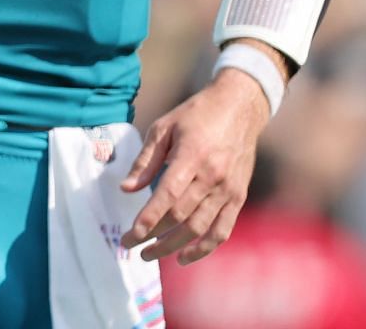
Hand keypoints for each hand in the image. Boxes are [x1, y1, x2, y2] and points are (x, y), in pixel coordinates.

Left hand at [120, 68, 269, 263]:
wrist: (239, 109)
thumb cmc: (195, 115)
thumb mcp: (163, 128)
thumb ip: (145, 160)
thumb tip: (126, 189)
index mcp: (191, 157)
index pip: (167, 196)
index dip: (148, 219)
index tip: (130, 236)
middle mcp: (212, 177)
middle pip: (181, 217)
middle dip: (154, 237)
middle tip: (132, 247)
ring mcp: (228, 189)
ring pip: (200, 227)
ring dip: (175, 246)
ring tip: (152, 254)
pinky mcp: (239, 196)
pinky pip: (223, 229)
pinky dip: (205, 247)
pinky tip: (186, 257)